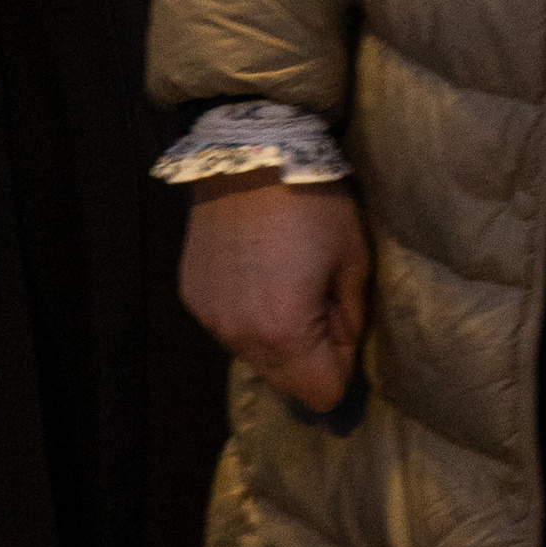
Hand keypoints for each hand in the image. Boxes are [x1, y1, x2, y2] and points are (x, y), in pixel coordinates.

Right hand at [179, 181, 371, 413]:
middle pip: (284, 382)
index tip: (342, 324)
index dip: (341, 366)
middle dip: (308, 356)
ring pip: (254, 356)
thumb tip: (343, 352)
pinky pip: (229, 327)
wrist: (250, 152)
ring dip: (275, 336)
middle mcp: (239, 335)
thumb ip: (350, 321)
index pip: (322, 395)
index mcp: (285, 331)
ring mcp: (210, 318)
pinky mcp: (191, 296)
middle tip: (318, 298)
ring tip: (285, 280)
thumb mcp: (354, 261)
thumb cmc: (314, 203)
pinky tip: (255, 270)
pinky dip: (246, 313)